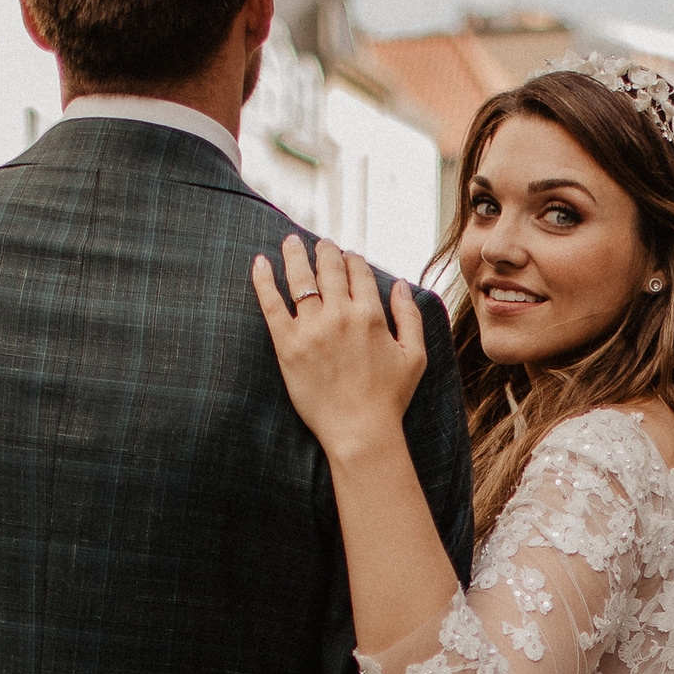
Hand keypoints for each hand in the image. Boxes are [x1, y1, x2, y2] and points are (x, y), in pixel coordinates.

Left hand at [252, 232, 426, 465]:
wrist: (360, 431)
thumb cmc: (389, 398)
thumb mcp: (414, 356)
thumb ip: (410, 316)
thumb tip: (400, 284)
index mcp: (370, 314)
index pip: (358, 272)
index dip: (352, 259)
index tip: (347, 256)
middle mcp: (340, 315)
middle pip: (328, 268)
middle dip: (325, 250)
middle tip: (320, 243)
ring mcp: (311, 328)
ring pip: (300, 278)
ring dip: (295, 254)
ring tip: (291, 242)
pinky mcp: (287, 345)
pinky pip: (271, 303)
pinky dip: (263, 280)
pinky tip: (259, 263)